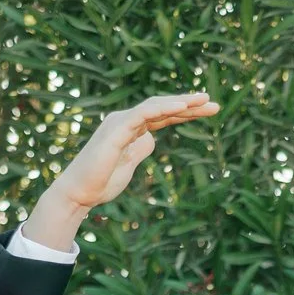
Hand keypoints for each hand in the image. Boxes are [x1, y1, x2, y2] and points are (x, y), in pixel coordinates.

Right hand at [22, 92, 220, 247]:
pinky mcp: (116, 130)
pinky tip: (181, 106)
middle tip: (214, 104)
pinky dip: (162, 108)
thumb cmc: (101, 182)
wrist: (79, 194)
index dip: (185, 112)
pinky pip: (143, 114)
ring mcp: (120, 123)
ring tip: (203, 100)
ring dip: (180, 102)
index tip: (208, 111)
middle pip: (162, 107)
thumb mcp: (129, 165)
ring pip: (155, 106)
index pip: (163, 116)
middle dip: (189, 105)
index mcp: (130, 128)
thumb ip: (140, 149)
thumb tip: (152, 139)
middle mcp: (125, 120)